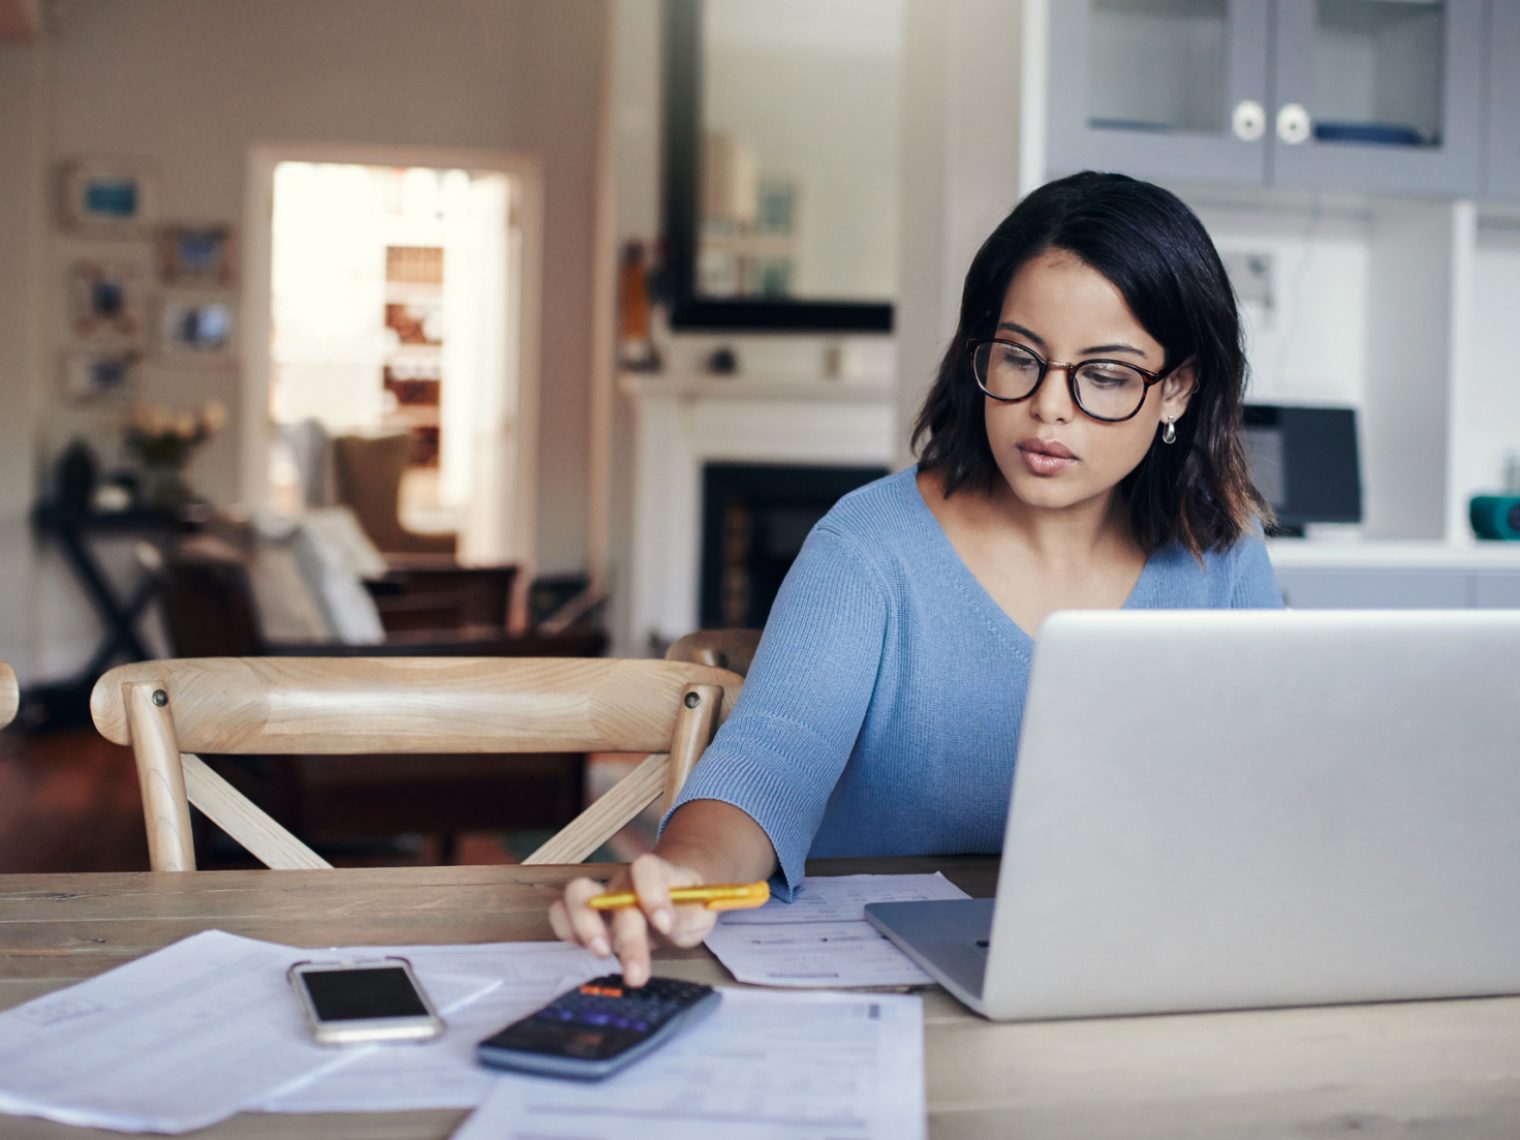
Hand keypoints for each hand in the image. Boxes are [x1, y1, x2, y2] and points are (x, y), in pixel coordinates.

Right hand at [548, 854, 718, 986]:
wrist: (674, 902)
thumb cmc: (687, 908)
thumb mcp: (701, 913)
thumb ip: (689, 915)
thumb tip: (667, 925)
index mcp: (658, 874)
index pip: (647, 868)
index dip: (652, 893)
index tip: (664, 924)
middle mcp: (626, 881)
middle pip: (616, 895)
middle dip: (626, 936)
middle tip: (635, 973)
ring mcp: (602, 894)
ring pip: (577, 892)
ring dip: (585, 925)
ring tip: (602, 953)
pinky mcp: (584, 913)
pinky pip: (560, 911)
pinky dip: (565, 929)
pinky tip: (585, 949)